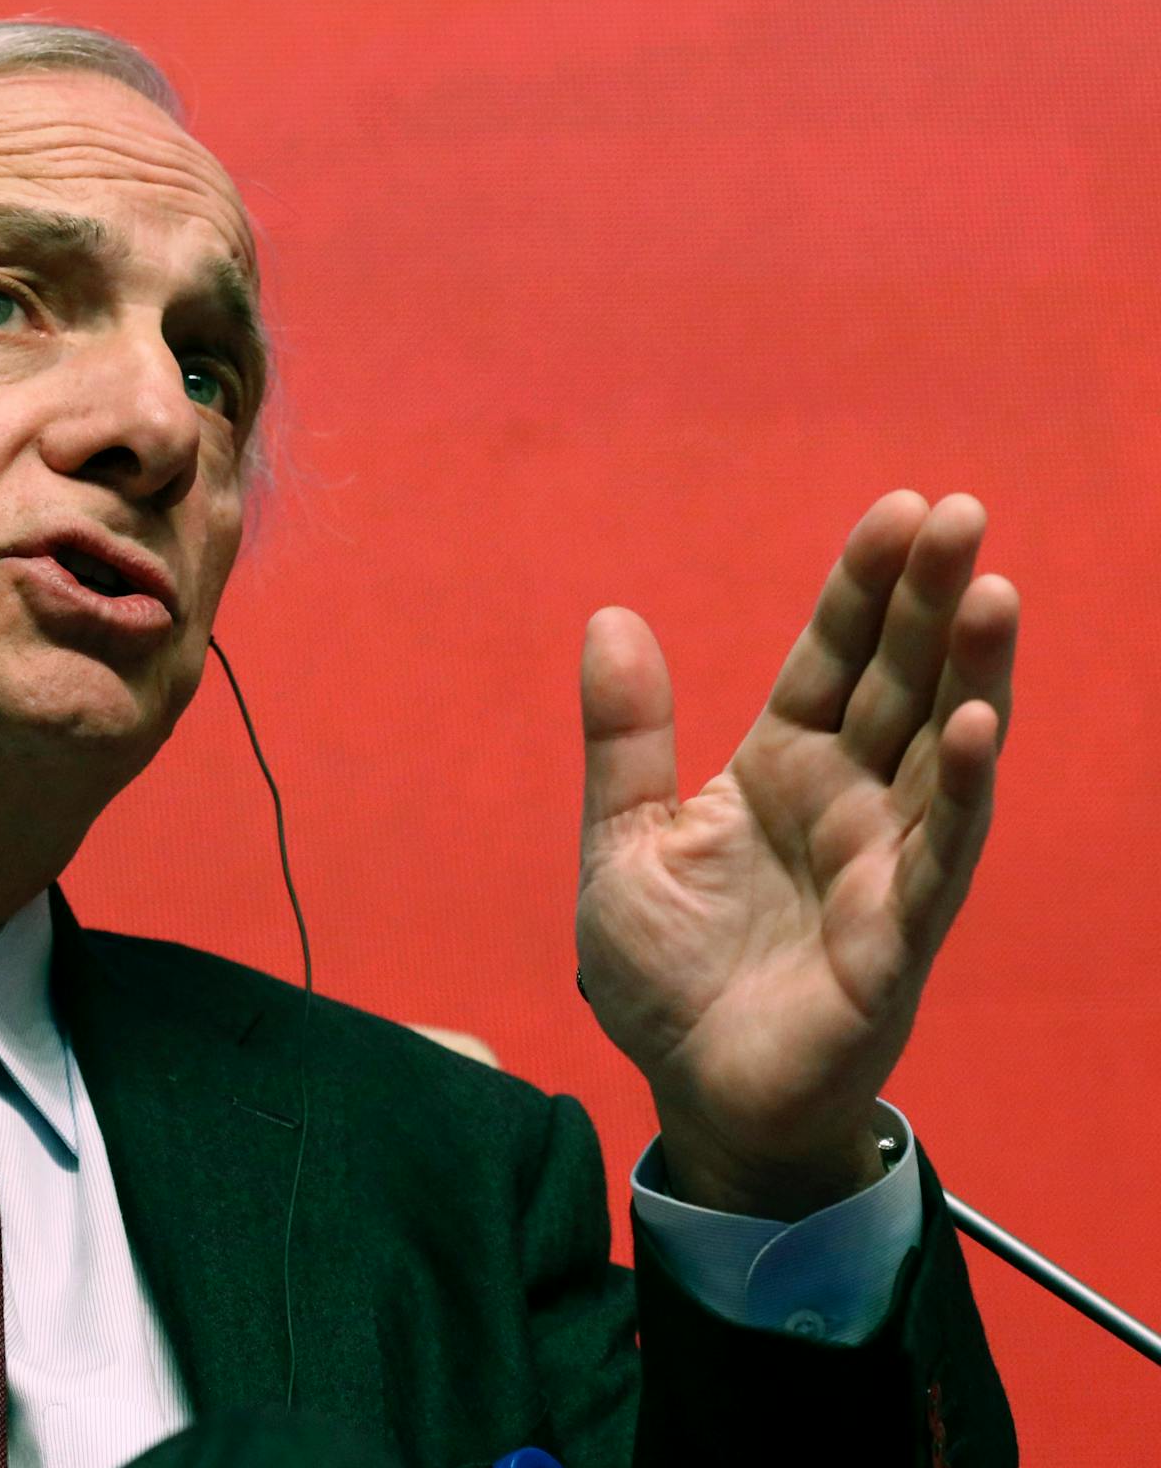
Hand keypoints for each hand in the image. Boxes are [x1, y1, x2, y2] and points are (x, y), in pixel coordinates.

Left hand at [574, 492, 1016, 1217]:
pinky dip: (957, 788)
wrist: (692, 1092)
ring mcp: (883, 862)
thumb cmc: (666, 975)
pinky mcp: (899, 934)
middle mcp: (846, 801)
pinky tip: (974, 723)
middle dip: (931, 601)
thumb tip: (609, 615)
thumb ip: (624, 737)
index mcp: (781, 768)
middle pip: (899, 683)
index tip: (897, 510)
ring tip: (992, 593)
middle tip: (961, 514)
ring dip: (969, 674)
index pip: (833, 659)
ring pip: (939, 752)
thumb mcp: (622, 840)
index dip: (864, 589)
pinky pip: (937, 852)